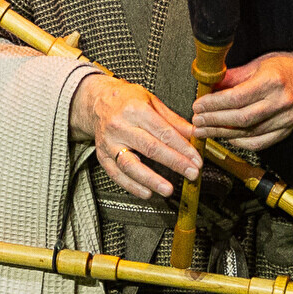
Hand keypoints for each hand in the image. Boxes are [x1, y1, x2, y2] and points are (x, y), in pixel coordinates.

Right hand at [70, 73, 200, 196]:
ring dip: (151, 180)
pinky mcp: (102, 156)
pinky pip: (116, 174)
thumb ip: (174, 121)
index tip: (196, 160)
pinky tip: (146, 192)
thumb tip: (195, 134)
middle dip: (174, 163)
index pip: (164, 132)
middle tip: (191, 173)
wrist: (96, 102)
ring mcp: (109, 143)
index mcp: (135, 110)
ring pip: (130, 165)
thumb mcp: (152, 102)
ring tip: (167, 189)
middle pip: (150, 148)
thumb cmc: (126, 100)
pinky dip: (132, 186)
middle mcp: (120, 126)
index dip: (183, 148)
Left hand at [190, 45, 292, 152]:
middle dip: (214, 121)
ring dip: (222, 133)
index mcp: (273, 81)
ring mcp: (285, 119)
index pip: (237, 97)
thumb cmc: (281, 68)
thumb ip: (232, 77)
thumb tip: (208, 86)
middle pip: (241, 118)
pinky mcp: (286, 131)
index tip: (198, 106)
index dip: (214, 104)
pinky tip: (225, 137)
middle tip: (197, 121)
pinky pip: (258, 143)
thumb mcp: (256, 64)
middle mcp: (281, 102)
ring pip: (247, 133)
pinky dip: (239, 142)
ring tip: (205, 130)